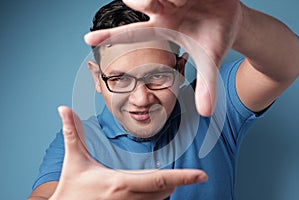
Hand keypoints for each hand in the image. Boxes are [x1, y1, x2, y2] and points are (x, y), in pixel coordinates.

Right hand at [50, 106, 207, 199]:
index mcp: (120, 182)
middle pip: (164, 190)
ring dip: (166, 189)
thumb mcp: (74, 159)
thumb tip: (63, 109)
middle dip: (175, 180)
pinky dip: (157, 198)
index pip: (159, 179)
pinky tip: (153, 190)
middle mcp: (129, 198)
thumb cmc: (71, 187)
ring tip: (169, 180)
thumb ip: (71, 133)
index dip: (183, 177)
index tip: (202, 175)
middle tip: (184, 173)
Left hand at [84, 0, 242, 115]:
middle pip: (138, 2)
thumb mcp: (209, 62)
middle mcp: (163, 10)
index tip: (87, 40)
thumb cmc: (215, 38)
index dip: (111, 36)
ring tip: (188, 3)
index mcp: (164, 28)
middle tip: (170, 7)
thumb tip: (205, 113)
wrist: (234, 20)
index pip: (132, 33)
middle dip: (146, 2)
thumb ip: (205, 86)